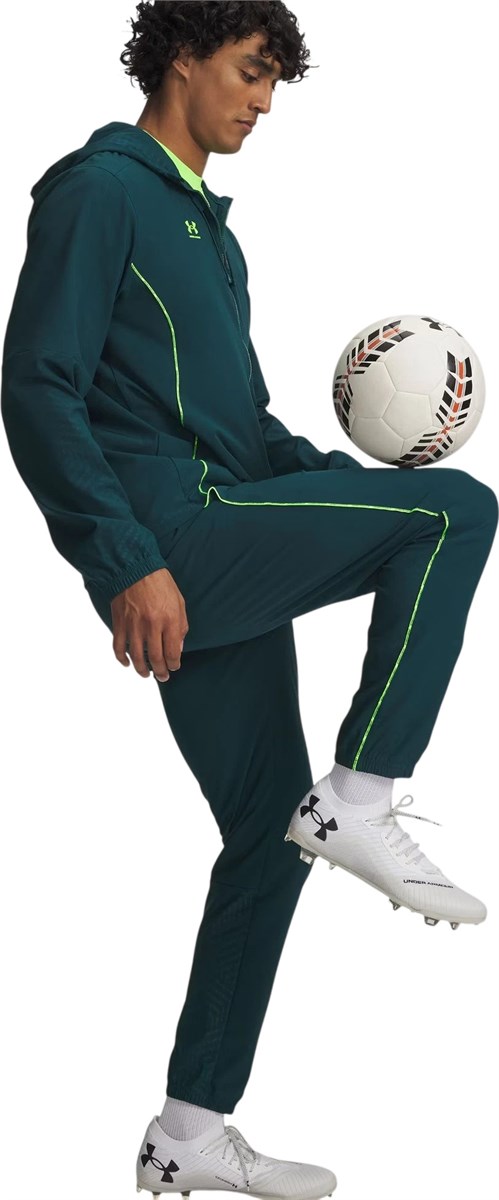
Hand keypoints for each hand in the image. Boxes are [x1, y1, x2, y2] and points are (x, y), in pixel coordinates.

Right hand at [110, 567, 188, 681]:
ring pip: (136, 657)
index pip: (172, 652)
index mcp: (169, 620)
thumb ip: (181, 626)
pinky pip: (118, 647)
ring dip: (142, 670)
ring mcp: (133, 625)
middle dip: (161, 672)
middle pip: (156, 658)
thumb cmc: (159, 583)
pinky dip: (122, 658)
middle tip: (163, 677)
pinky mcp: (119, 623)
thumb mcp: (179, 601)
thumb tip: (179, 647)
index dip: (174, 664)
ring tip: (146, 674)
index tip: (174, 666)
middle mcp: (151, 625)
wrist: (134, 567)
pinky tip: (127, 663)